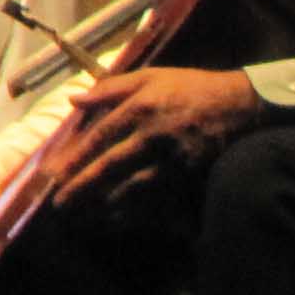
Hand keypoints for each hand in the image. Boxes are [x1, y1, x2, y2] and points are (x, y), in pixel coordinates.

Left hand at [57, 66, 261, 200]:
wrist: (241, 104)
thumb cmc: (191, 87)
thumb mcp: (149, 77)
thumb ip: (109, 88)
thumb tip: (74, 99)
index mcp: (139, 108)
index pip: (98, 137)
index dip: (74, 157)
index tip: (53, 173)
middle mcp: (152, 136)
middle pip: (110, 166)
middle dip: (82, 186)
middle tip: (59, 203)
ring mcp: (173, 158)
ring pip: (132, 186)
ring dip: (105, 202)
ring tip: (83, 215)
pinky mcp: (190, 173)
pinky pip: (159, 195)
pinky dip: (137, 208)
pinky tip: (119, 217)